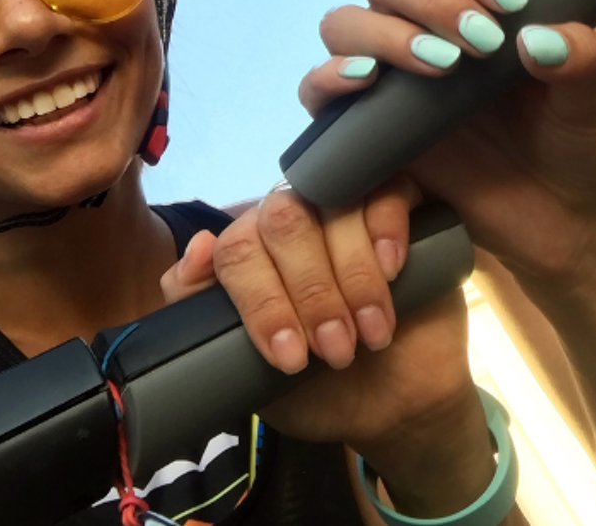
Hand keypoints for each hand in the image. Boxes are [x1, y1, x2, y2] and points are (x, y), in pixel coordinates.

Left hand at [158, 200, 485, 489]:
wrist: (393, 405)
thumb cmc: (314, 384)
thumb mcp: (248, 362)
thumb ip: (200, 305)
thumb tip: (198, 249)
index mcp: (249, 249)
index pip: (235, 250)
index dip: (261, 302)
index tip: (289, 358)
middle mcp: (291, 221)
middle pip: (282, 223)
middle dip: (311, 293)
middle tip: (337, 351)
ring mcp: (342, 208)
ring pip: (331, 206)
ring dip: (354, 277)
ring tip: (372, 334)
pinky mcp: (397, 203)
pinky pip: (383, 191)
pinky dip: (384, 230)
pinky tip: (392, 270)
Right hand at [300, 0, 595, 297]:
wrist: (559, 230)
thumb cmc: (574, 153)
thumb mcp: (591, 105)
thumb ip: (579, 61)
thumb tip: (538, 35)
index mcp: (473, 3)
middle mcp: (420, 27)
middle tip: (481, 41)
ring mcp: (388, 75)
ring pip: (344, 21)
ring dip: (384, 33)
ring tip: (442, 67)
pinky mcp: (364, 126)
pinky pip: (317, 90)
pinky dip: (330, 77)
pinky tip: (368, 83)